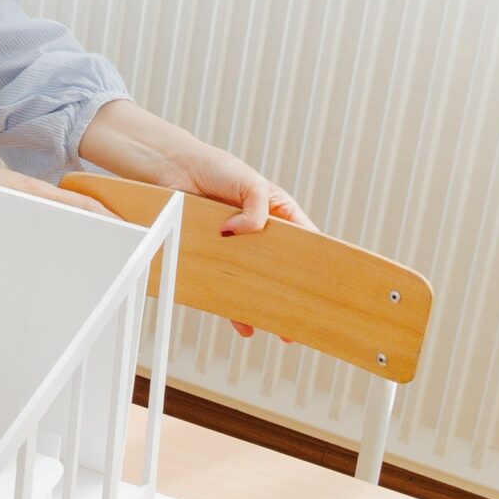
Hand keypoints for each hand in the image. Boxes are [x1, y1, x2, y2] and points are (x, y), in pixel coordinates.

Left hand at [166, 142, 315, 337]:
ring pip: (255, 283)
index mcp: (279, 214)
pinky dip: (233, 306)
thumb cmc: (215, 168)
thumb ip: (255, 208)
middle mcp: (260, 234)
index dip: (316, 266)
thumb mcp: (248, 182)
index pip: (305, 243)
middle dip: (293, 296)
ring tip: (278, 330)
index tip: (325, 288)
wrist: (173, 170)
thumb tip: (238, 233)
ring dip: (265, 306)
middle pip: (282, 271)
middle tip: (303, 320)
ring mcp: (236, 248)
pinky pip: (226, 285)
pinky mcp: (212, 256)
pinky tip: (243, 323)